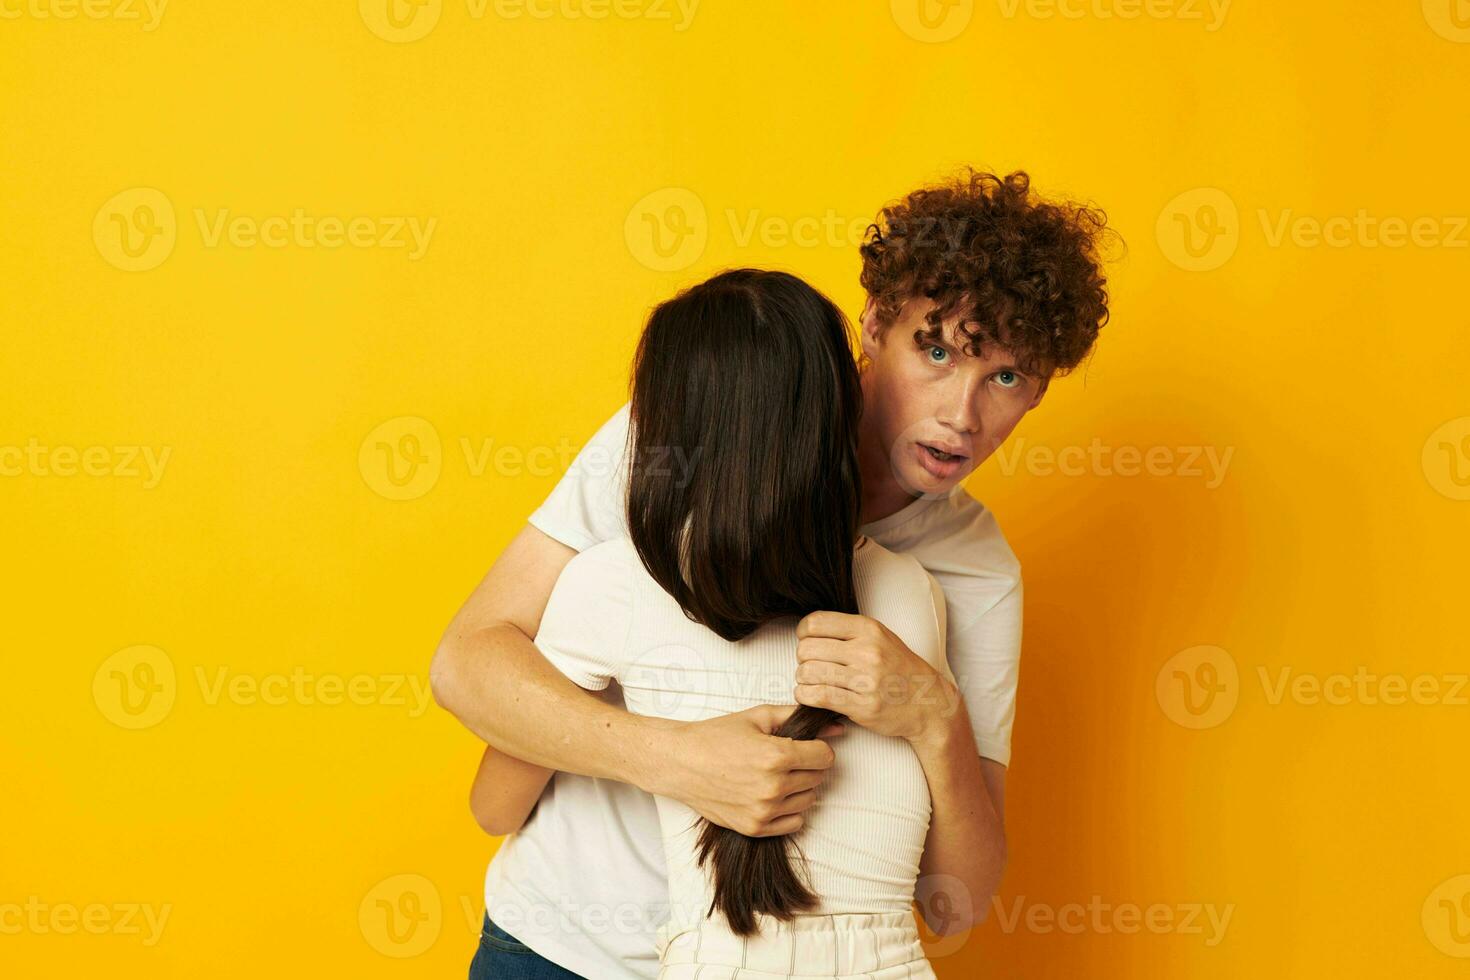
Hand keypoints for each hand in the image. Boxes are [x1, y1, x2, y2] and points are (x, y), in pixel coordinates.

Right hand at [644, 704, 845, 837]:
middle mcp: (773, 787)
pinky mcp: (755, 828)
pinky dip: (789, 809)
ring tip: (775, 775)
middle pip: (818, 777)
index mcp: (776, 756)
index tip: (804, 745)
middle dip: (808, 765)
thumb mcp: (757, 717)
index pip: (825, 756)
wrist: (680, 762)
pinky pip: (794, 822)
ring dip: (799, 787)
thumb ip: (797, 718)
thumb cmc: (715, 737)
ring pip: (808, 800)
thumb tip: (835, 726)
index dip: (817, 747)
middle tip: (785, 758)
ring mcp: (764, 811)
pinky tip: (771, 794)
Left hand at [794, 611, 958, 743]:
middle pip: (808, 649)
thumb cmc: (900, 670)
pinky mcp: (863, 706)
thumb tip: (809, 631)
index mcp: (869, 629)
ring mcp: (866, 680)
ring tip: (810, 682)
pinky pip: (819, 696)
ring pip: (809, 673)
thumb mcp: (882, 637)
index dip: (803, 633)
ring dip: (802, 679)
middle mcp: (867, 651)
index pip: (816, 623)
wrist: (928, 703)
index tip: (807, 642)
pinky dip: (805, 696)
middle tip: (809, 666)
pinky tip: (809, 695)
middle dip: (802, 659)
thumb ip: (849, 630)